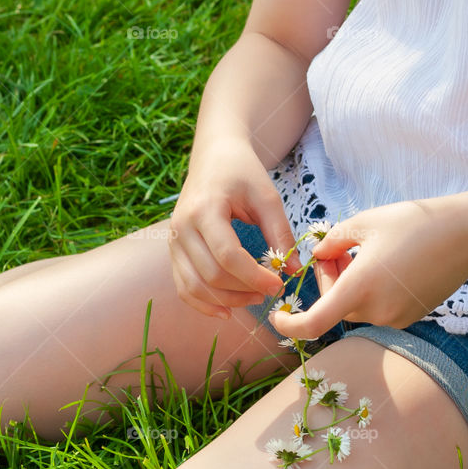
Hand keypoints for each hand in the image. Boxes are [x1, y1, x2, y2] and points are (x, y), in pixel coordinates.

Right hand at [169, 142, 303, 320]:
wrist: (213, 156)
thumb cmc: (242, 172)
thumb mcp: (267, 197)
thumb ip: (280, 233)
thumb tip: (294, 271)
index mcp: (204, 209)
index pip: (227, 255)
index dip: (254, 276)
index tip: (279, 283)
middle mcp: (181, 227)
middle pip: (210, 275)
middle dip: (244, 290)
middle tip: (271, 290)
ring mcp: (173, 241)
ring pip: (194, 287)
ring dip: (226, 301)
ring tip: (254, 299)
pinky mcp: (174, 251)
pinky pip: (184, 287)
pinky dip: (203, 304)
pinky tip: (227, 311)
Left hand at [268, 198, 467, 339]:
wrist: (466, 236)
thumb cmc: (414, 223)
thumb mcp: (364, 223)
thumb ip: (332, 242)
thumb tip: (318, 256)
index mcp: (360, 288)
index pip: (314, 323)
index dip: (290, 324)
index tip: (277, 315)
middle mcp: (376, 310)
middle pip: (334, 307)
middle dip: (328, 282)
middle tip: (335, 251)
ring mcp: (395, 317)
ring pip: (356, 307)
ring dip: (349, 285)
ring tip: (363, 252)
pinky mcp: (409, 316)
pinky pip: (377, 308)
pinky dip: (371, 291)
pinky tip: (387, 264)